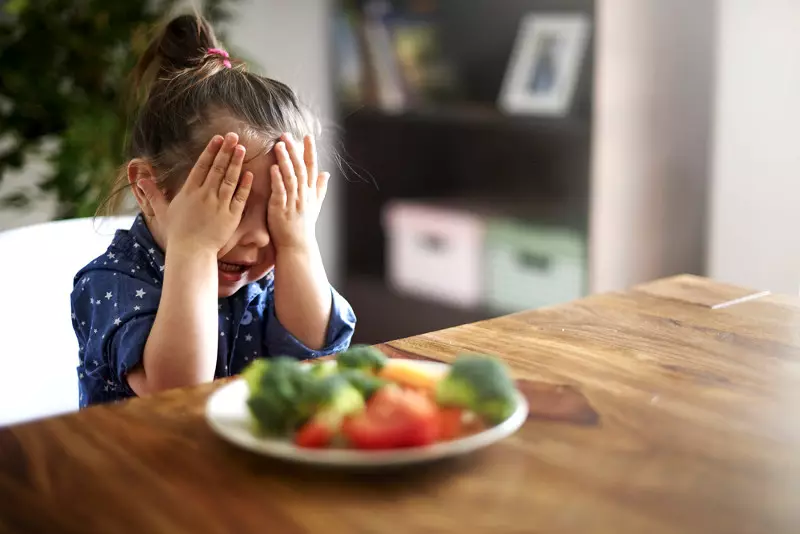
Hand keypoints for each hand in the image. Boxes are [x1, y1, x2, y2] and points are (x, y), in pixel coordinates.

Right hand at [138, 133, 252, 253]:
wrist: (191, 252)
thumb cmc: (177, 233)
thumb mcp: (163, 211)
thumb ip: (153, 194)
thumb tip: (140, 180)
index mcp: (189, 191)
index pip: (202, 166)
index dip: (211, 151)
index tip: (218, 138)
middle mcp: (205, 195)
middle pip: (217, 168)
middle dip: (226, 151)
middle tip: (234, 136)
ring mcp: (219, 205)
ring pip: (229, 179)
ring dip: (236, 163)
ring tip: (242, 148)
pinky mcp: (231, 216)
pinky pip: (240, 197)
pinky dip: (245, 185)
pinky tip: (249, 173)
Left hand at [268, 133, 329, 251]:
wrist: (297, 246)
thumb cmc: (304, 226)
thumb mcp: (315, 206)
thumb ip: (320, 188)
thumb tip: (326, 173)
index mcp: (310, 192)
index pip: (312, 167)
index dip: (310, 151)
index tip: (307, 136)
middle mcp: (303, 195)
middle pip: (300, 168)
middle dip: (294, 151)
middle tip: (286, 135)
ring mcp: (293, 202)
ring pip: (290, 177)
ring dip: (285, 160)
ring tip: (279, 145)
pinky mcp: (281, 209)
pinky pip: (280, 192)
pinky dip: (277, 180)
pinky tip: (273, 168)